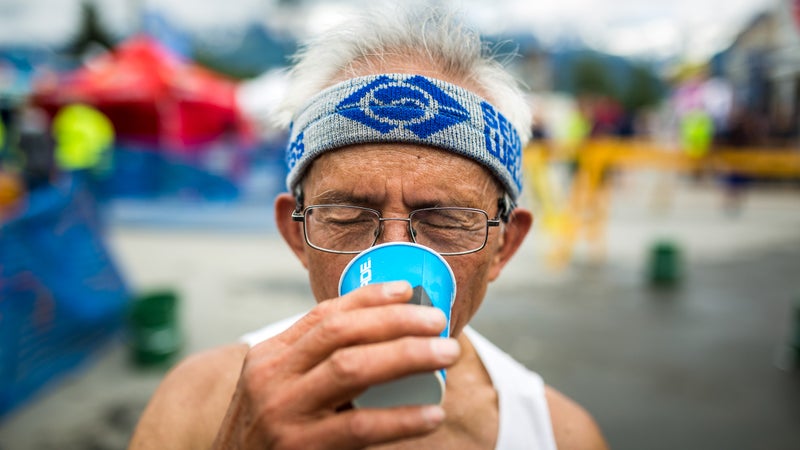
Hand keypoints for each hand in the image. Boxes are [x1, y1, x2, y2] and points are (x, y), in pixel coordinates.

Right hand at [212, 281, 459, 448]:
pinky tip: (432, 414)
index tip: (407, 290)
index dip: (368, 298)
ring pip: (352, 368)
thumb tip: (387, 339)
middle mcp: (271, 378)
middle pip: (340, 333)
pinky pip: (361, 426)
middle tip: (437, 321)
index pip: (323, 315)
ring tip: (446, 353)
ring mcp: (283, 413)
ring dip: (407, 355)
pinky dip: (401, 418)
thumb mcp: (278, 390)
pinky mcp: (300, 448)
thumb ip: (315, 366)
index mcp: (269, 357)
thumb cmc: (270, 435)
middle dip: (395, 320)